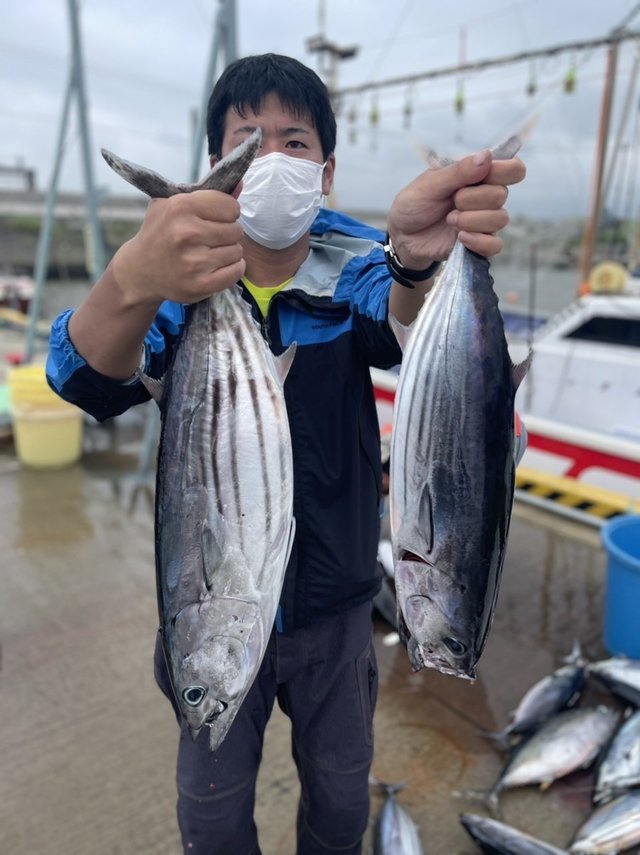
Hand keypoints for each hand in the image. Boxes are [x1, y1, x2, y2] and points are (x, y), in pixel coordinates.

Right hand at [113, 189, 244, 306]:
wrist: (140, 271)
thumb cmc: (161, 232)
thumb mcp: (173, 204)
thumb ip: (208, 193)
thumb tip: (240, 184)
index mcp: (181, 207)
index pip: (231, 206)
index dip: (226, 212)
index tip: (216, 218)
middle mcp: (187, 233)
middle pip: (236, 230)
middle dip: (228, 232)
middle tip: (212, 237)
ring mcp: (195, 261)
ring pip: (237, 251)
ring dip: (229, 251)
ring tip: (211, 252)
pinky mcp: (201, 284)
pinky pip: (236, 271)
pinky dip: (232, 268)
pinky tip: (217, 265)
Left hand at [387, 149, 525, 267]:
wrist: (403, 235)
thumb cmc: (414, 204)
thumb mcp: (429, 184)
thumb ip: (458, 171)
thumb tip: (487, 156)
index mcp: (478, 175)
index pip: (513, 168)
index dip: (505, 170)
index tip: (483, 175)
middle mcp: (485, 196)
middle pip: (501, 194)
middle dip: (473, 199)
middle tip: (452, 201)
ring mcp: (484, 221)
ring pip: (500, 219)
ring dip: (471, 220)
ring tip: (449, 220)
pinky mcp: (479, 243)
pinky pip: (495, 245)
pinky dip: (478, 241)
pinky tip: (460, 238)